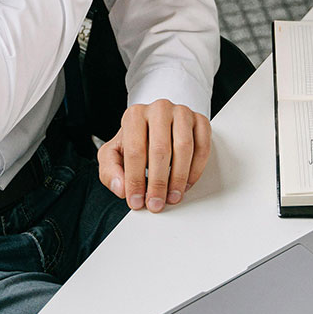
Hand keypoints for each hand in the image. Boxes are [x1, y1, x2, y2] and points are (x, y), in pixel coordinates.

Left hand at [97, 99, 212, 212]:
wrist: (155, 125)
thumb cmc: (135, 141)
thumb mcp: (113, 154)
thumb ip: (109, 172)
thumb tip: (121, 188)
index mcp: (135, 115)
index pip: (135, 150)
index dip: (135, 180)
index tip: (136, 201)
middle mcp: (159, 109)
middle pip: (160, 149)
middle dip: (158, 183)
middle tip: (156, 203)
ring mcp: (182, 113)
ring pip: (184, 147)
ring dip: (179, 178)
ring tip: (172, 197)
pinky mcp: (200, 121)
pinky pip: (202, 147)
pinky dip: (196, 170)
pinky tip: (186, 184)